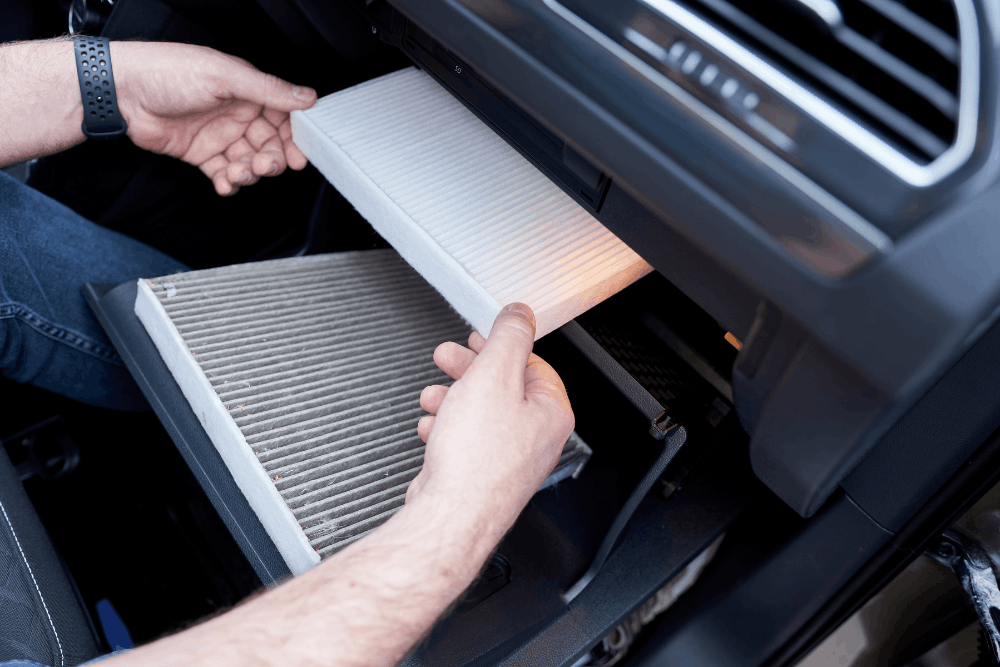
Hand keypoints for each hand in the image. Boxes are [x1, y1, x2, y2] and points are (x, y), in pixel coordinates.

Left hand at [112, 42, 316, 195]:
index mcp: (247, 91)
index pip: (283, 118)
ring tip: (238, 172)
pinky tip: (225, 182)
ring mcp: (219, 135)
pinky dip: (229, 183)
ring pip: (249, 163)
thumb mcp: (225, 76)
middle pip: (270, 145)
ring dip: (249, 173)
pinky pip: (224, 174)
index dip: (295, 138)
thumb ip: (268, 89)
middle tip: (265, 165)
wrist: (122, 91)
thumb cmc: (166, 71)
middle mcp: (236, 114)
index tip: (299, 154)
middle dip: (272, 160)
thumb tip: (306, 96)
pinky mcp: (201, 154)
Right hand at [410, 303, 574, 537]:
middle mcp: (536, 439)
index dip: (501, 345)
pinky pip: (467, 440)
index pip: (533, 363)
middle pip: (504, 387)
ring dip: (454, 398)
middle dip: (470, 370)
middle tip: (448, 358)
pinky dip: (447, 428)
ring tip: (433, 395)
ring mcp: (510, 460)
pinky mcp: (482, 475)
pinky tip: (430, 426)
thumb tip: (521, 313)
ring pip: (482, 414)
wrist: (450, 514)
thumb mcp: (493, 375)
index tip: (479, 336)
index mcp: (551, 413)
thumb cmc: (476, 457)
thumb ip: (508, 337)